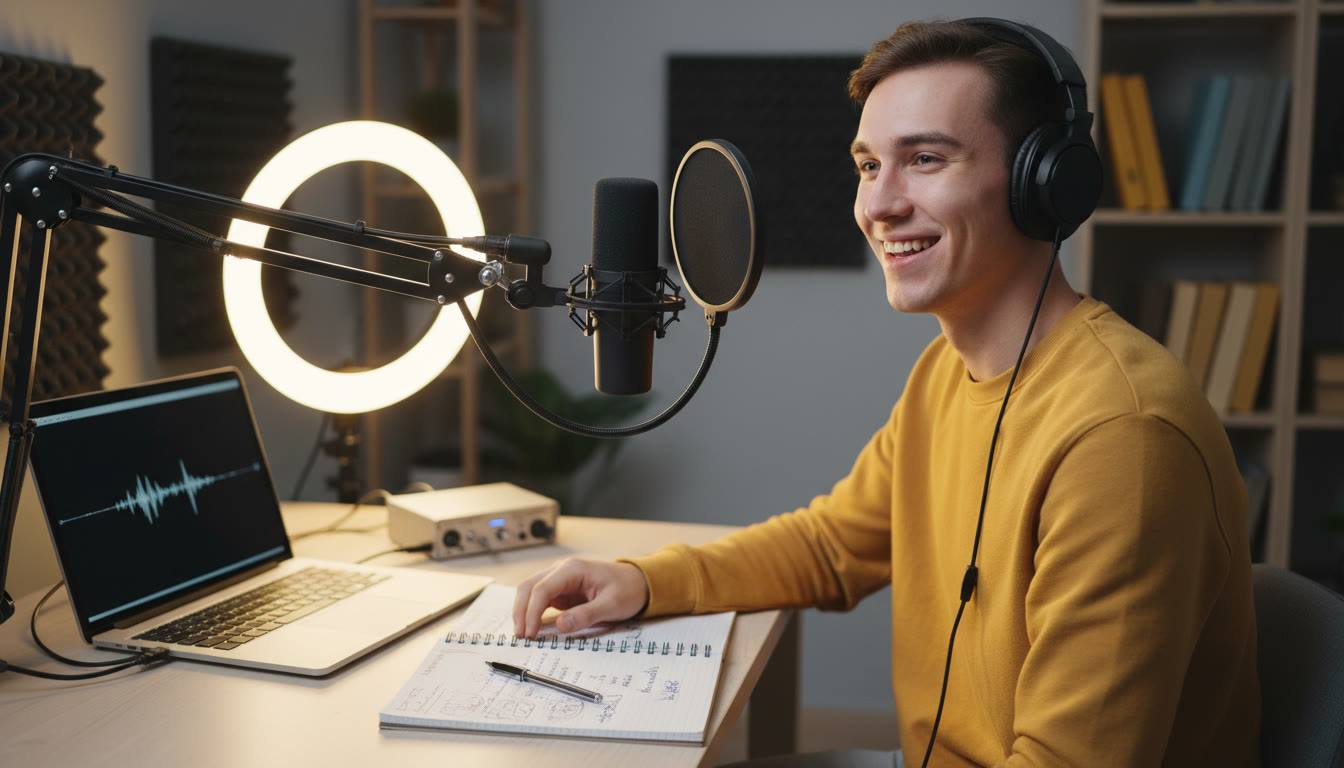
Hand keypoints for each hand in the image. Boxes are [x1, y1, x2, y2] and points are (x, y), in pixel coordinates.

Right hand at [511, 557, 649, 638]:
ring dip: (523, 611)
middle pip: (529, 587)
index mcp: (572, 569)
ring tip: (523, 633)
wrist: (638, 583)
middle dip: (521, 611)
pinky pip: (540, 599)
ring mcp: (559, 580)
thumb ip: (586, 615)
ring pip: (530, 592)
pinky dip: (532, 612)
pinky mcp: (560, 590)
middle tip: (521, 636)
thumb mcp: (611, 605)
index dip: (531, 611)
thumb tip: (560, 626)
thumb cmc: (627, 590)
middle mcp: (561, 570)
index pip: (542, 588)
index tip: (530, 632)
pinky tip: (531, 627)